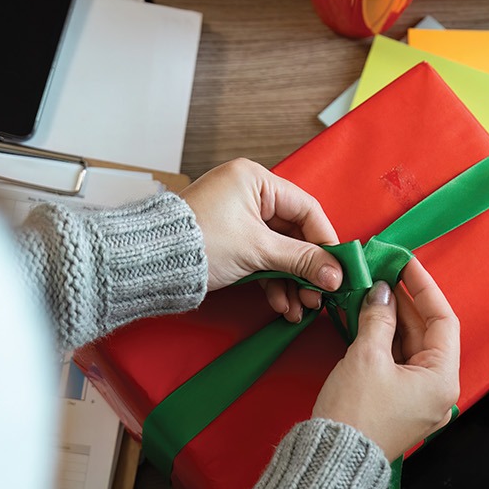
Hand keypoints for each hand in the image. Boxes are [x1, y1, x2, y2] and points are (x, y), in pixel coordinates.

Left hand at [180, 158, 343, 322]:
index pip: (307, 210)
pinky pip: (262, 259)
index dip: (326, 241)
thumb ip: (302, 261)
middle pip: (295, 234)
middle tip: (320, 296)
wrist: (149, 262)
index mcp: (255, 180)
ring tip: (301, 308)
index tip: (339, 269)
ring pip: (279, 251)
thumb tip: (335, 275)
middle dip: (308, 270)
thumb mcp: (258, 250)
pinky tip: (281, 304)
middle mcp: (249, 194)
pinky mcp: (231, 241)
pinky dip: (273, 282)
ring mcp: (239, 219)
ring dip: (292, 281)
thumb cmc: (197, 241)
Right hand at [311, 259, 459, 459]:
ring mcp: (419, 401)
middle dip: (404, 302)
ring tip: (371, 292)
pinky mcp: (398, 406)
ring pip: (410, 348)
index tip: (406, 264)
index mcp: (442, 380)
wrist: (331, 462)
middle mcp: (437, 392)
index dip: (424, 288)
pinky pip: (397, 364)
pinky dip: (384, 341)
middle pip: (427, 334)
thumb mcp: (367, 357)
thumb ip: (378, 319)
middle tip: (384, 273)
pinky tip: (366, 320)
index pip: (443, 320)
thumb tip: (382, 293)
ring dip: (392, 320)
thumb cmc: (355, 415)